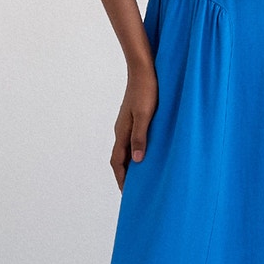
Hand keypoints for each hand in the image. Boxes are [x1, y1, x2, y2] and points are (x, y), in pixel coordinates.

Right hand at [111, 62, 157, 189]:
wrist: (143, 70)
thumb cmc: (146, 91)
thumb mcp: (145, 115)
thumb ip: (140, 137)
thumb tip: (137, 161)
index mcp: (122, 132)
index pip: (118, 162)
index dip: (122, 179)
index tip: (127, 194)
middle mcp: (121, 130)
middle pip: (120, 159)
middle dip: (124, 176)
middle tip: (133, 191)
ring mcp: (126, 124)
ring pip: (125, 150)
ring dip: (130, 165)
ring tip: (140, 177)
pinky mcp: (133, 119)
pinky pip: (131, 141)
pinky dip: (135, 152)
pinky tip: (145, 154)